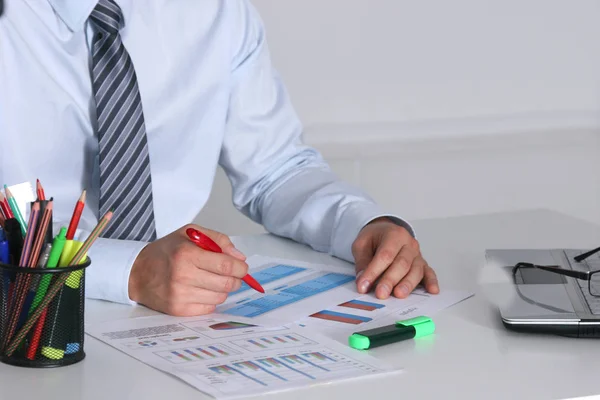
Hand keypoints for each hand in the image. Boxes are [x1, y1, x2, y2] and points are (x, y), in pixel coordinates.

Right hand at [128, 224, 248, 315]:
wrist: (138, 272)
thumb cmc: (167, 251)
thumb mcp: (190, 233)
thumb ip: (218, 240)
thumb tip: (239, 257)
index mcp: (187, 253)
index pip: (226, 266)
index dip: (241, 268)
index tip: (242, 267)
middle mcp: (183, 275)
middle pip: (226, 284)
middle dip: (236, 279)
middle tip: (233, 275)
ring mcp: (180, 295)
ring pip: (220, 297)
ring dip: (223, 289)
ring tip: (213, 280)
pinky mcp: (178, 310)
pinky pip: (209, 308)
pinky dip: (211, 299)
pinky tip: (202, 290)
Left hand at [352, 218, 438, 298]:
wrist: (385, 231)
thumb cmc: (374, 238)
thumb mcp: (361, 244)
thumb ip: (362, 262)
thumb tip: (362, 282)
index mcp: (394, 234)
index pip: (385, 255)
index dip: (374, 271)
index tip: (363, 285)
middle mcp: (409, 244)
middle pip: (402, 263)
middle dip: (390, 280)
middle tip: (380, 294)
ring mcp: (417, 254)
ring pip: (416, 270)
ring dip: (407, 284)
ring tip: (398, 295)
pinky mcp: (423, 264)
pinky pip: (429, 273)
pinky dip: (431, 282)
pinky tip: (432, 291)